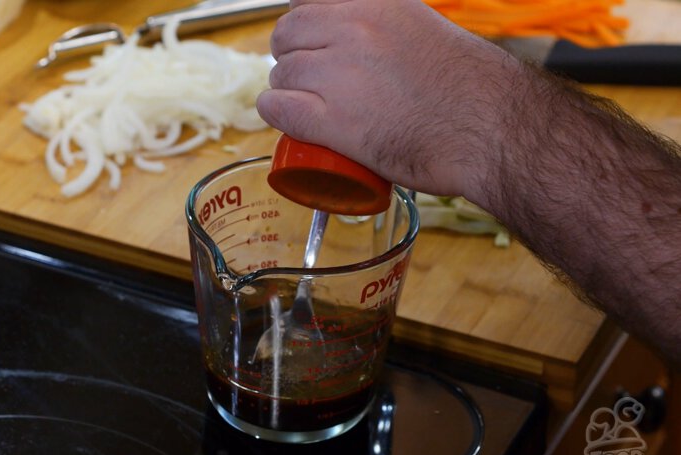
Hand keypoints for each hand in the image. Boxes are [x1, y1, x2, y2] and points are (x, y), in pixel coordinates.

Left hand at [256, 0, 521, 202]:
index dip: (306, 25)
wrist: (491, 130)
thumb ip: (388, 24)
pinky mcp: (331, 120)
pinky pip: (277, 107)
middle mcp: (353, 28)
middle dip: (291, 55)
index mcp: (375, 2)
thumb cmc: (471, 87)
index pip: (308, 1)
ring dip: (286, 88)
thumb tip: (361, 35)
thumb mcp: (424, 27)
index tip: (311, 41)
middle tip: (308, 78)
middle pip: (287, 34)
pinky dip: (276, 111)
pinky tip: (286, 116)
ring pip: (280, 73)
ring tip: (307, 104)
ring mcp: (339, 73)